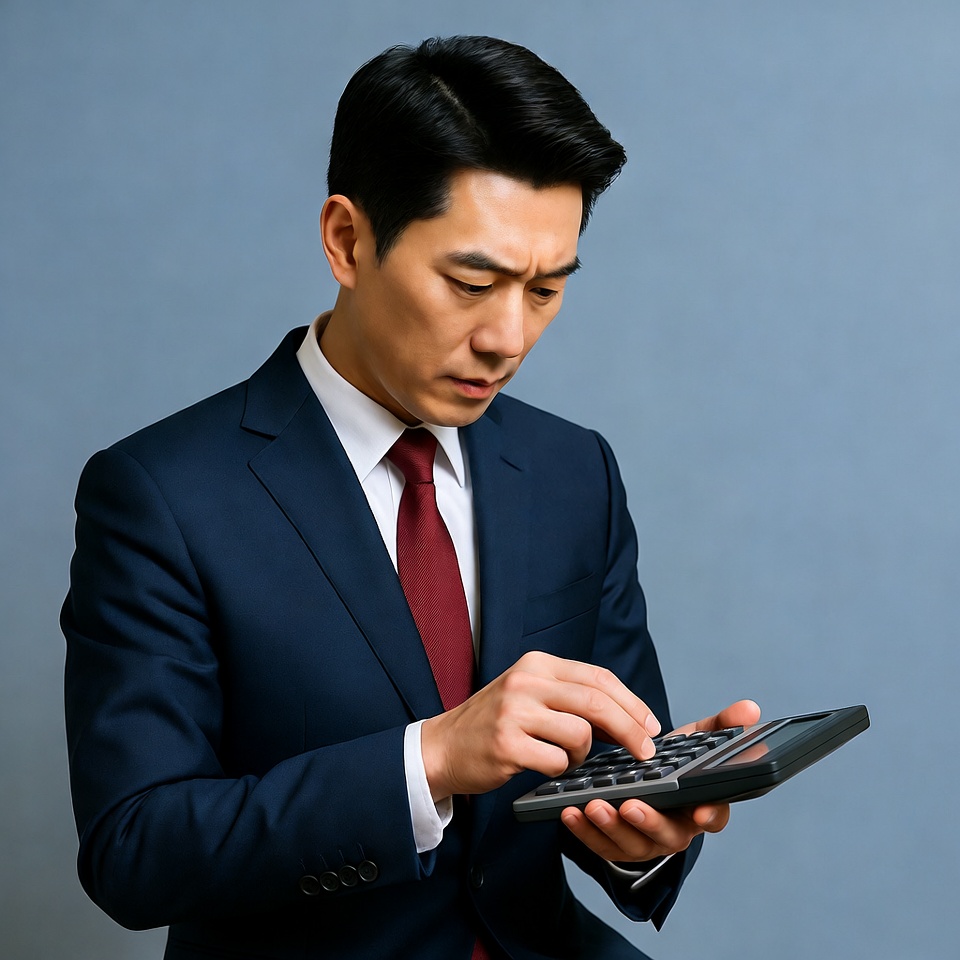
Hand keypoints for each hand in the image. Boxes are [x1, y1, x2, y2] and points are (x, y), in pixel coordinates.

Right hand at [420, 651, 661, 799]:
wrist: (443, 747)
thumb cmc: (496, 723)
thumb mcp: (530, 694)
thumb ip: (571, 696)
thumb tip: (628, 716)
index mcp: (536, 664)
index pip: (598, 677)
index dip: (631, 703)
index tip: (651, 725)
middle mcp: (526, 681)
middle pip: (597, 703)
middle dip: (630, 730)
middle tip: (646, 752)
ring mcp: (514, 712)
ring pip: (580, 735)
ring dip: (583, 754)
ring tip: (566, 757)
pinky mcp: (507, 744)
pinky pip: (557, 762)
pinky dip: (560, 769)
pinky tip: (544, 766)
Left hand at [560, 698, 760, 861]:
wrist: (642, 780)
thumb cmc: (673, 761)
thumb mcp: (696, 741)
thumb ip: (722, 725)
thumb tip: (751, 708)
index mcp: (700, 805)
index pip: (714, 815)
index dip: (710, 814)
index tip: (700, 809)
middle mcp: (675, 828)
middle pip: (668, 834)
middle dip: (648, 821)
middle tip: (630, 805)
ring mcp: (644, 840)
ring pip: (631, 843)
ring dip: (611, 826)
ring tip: (593, 805)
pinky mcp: (615, 844)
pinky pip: (600, 844)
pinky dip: (584, 831)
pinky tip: (571, 811)